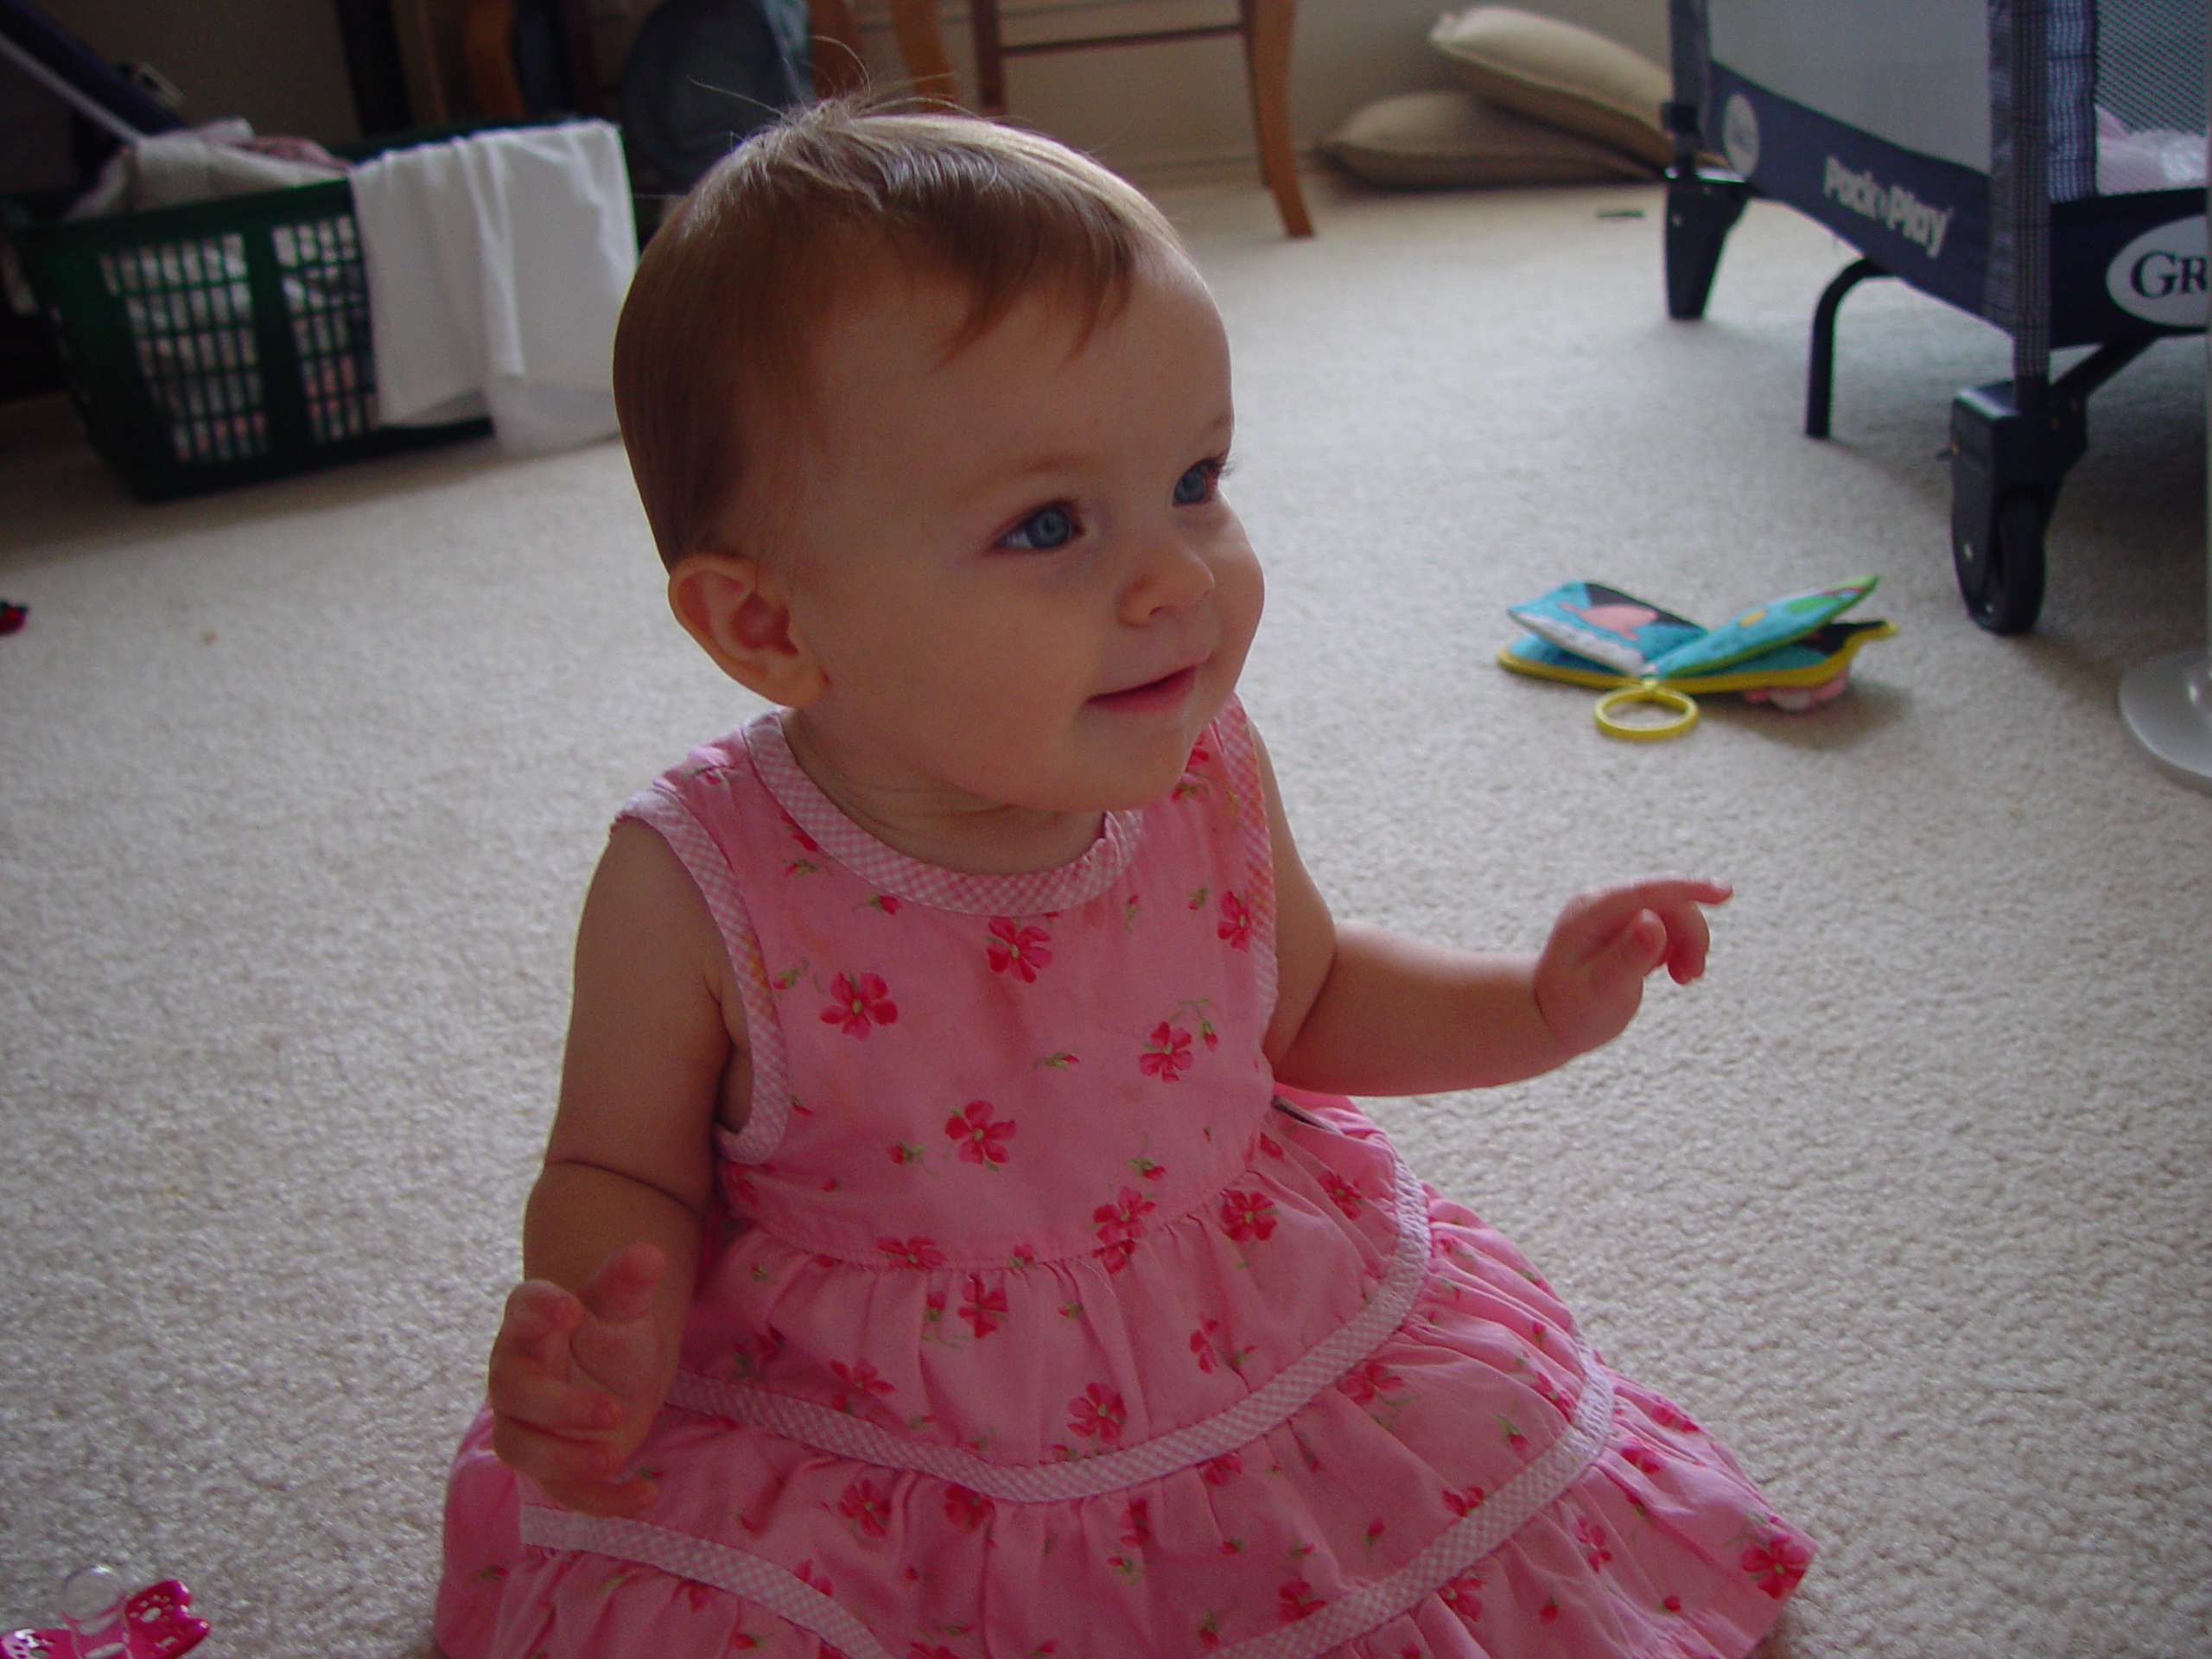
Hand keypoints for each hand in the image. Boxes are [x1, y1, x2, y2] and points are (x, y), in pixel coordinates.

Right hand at [486, 1241, 668, 1517]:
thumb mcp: (623, 1308)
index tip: (572, 1309)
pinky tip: (646, 1494)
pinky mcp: (550, 1469)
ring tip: (614, 1456)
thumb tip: (649, 1253)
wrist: (611, 1379)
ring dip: (564, 1459)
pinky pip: (563, 1492)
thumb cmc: (606, 1335)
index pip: (521, 1309)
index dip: (541, 1308)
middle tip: (612, 1409)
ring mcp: (526, 1427)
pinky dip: (603, 1500)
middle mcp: (515, 1377)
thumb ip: (628, 1282)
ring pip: (521, 1449)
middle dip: (557, 1405)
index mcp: (530, 1326)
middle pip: (512, 1392)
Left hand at [1532, 875, 1729, 1058]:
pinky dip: (1681, 945)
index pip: (1645, 891)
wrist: (1552, 1016)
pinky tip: (1674, 970)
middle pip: (1667, 901)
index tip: (1725, 893)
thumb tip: (1654, 922)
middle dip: (1691, 934)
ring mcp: (1616, 911)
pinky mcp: (1628, 923)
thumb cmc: (1573, 1008)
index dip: (1687, 889)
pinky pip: (1669, 923)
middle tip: (1690, 977)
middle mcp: (1603, 903)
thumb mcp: (1601, 990)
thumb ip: (1627, 957)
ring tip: (1683, 978)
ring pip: (1674, 912)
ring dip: (1689, 942)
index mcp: (1591, 912)